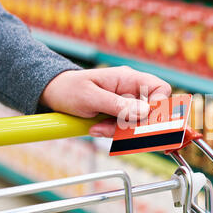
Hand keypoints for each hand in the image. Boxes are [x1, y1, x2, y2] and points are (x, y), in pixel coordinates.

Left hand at [40, 66, 171, 136]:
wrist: (53, 94)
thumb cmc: (69, 88)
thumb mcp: (90, 97)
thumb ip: (118, 105)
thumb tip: (145, 111)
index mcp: (128, 78)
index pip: (160, 89)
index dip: (159, 106)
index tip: (146, 119)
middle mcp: (131, 91)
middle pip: (151, 112)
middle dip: (135, 125)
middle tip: (117, 131)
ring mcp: (126, 104)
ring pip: (138, 125)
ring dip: (121, 132)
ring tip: (98, 128)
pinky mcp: (119, 117)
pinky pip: (125, 131)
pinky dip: (113, 134)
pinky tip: (96, 128)